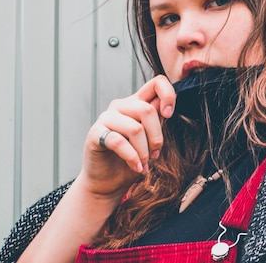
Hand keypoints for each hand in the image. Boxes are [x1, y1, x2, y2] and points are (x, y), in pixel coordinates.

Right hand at [77, 75, 175, 197]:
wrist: (108, 183)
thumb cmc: (132, 160)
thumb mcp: (150, 140)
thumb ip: (157, 122)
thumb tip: (166, 108)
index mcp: (137, 103)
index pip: (156, 83)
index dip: (168, 95)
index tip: (169, 115)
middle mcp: (121, 106)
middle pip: (147, 110)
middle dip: (156, 138)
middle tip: (155, 155)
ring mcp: (106, 118)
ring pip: (135, 128)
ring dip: (144, 152)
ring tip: (144, 164)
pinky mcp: (96, 134)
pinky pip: (119, 141)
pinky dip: (132, 157)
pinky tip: (136, 167)